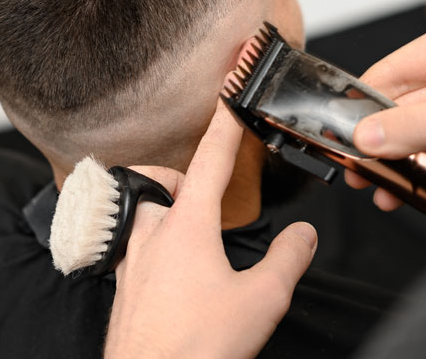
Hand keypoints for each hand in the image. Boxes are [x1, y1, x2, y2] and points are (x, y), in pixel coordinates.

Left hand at [104, 101, 317, 358]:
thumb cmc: (197, 347)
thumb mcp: (263, 300)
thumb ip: (288, 259)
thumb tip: (305, 235)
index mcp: (187, 227)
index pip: (210, 159)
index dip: (225, 122)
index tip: (229, 92)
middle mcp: (151, 236)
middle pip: (158, 182)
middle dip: (180, 179)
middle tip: (205, 196)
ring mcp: (130, 263)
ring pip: (143, 217)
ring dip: (167, 215)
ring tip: (196, 242)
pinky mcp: (121, 290)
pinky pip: (133, 252)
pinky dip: (156, 251)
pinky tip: (178, 282)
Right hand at [348, 22, 425, 210]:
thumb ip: (419, 128)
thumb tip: (369, 137)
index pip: (394, 70)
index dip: (364, 104)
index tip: (341, 134)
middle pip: (409, 104)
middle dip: (385, 141)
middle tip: (361, 173)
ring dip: (410, 160)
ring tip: (389, 190)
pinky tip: (423, 187)